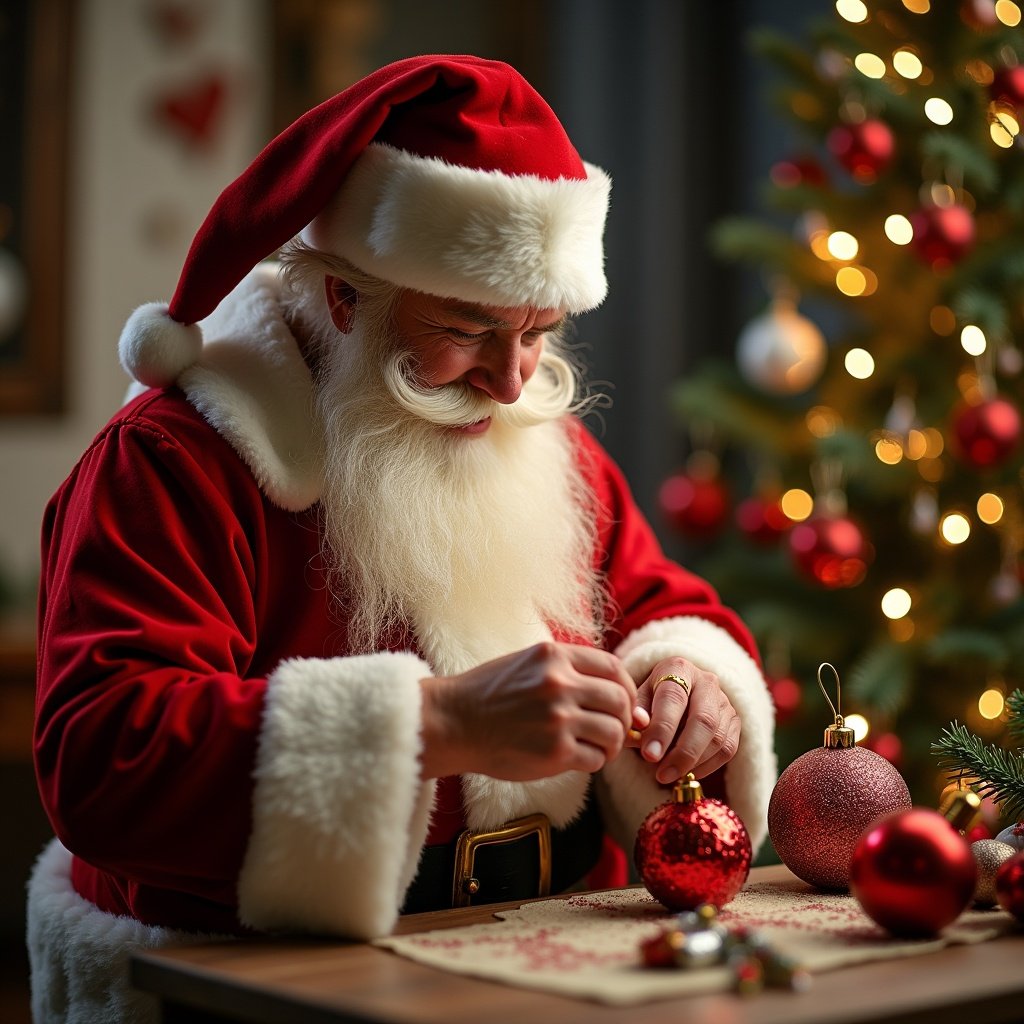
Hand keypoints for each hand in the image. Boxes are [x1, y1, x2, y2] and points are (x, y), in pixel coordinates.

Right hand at [419, 642, 636, 780]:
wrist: (453, 722)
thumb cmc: (489, 694)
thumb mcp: (528, 663)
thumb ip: (568, 671)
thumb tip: (617, 694)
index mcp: (554, 656)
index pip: (613, 667)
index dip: (626, 687)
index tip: (623, 702)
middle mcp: (560, 683)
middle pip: (619, 700)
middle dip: (623, 718)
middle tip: (614, 730)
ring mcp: (558, 718)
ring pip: (613, 732)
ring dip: (611, 744)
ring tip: (597, 747)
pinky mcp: (554, 752)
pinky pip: (595, 758)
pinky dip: (594, 761)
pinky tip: (578, 758)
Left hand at [626, 659, 739, 784]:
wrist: (676, 690)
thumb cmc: (652, 697)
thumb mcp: (638, 698)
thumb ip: (635, 712)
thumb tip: (637, 725)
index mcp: (678, 668)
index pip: (673, 698)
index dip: (662, 728)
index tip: (649, 755)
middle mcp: (706, 681)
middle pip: (703, 720)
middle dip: (682, 752)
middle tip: (661, 775)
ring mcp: (724, 701)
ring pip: (717, 738)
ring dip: (693, 762)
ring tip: (668, 774)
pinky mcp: (734, 721)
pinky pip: (728, 749)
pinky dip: (708, 767)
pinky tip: (688, 773)